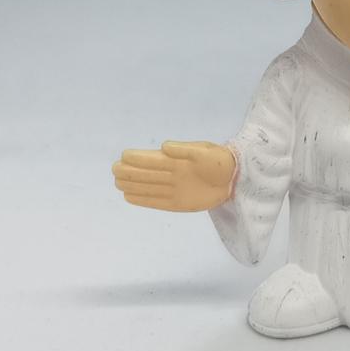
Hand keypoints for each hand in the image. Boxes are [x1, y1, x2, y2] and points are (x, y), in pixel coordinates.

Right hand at [112, 140, 236, 211]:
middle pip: (146, 174)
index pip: (153, 159)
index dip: (138, 158)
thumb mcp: (205, 151)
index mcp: (177, 160)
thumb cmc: (219, 161)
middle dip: (131, 171)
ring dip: (132, 185)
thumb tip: (164, 146)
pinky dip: (142, 200)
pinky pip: (156, 202)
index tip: (124, 156)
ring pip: (148, 187)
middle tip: (115, 170)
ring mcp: (174, 189)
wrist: (234, 179)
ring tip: (116, 182)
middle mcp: (172, 174)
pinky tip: (128, 196)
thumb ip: (185, 150)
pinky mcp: (178, 203)